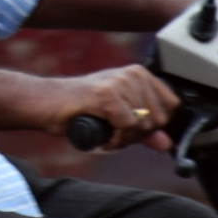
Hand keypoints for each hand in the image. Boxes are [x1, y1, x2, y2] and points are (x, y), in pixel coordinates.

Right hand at [40, 65, 178, 151]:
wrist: (46, 103)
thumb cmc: (80, 107)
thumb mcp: (118, 118)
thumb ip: (143, 130)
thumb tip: (167, 143)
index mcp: (139, 74)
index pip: (171, 105)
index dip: (154, 124)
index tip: (133, 126)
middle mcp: (132, 74)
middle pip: (159, 120)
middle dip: (137, 134)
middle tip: (114, 129)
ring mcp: (120, 82)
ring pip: (143, 126)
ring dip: (124, 138)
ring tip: (105, 129)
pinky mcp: (107, 95)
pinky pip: (127, 128)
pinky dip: (114, 139)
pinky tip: (101, 133)